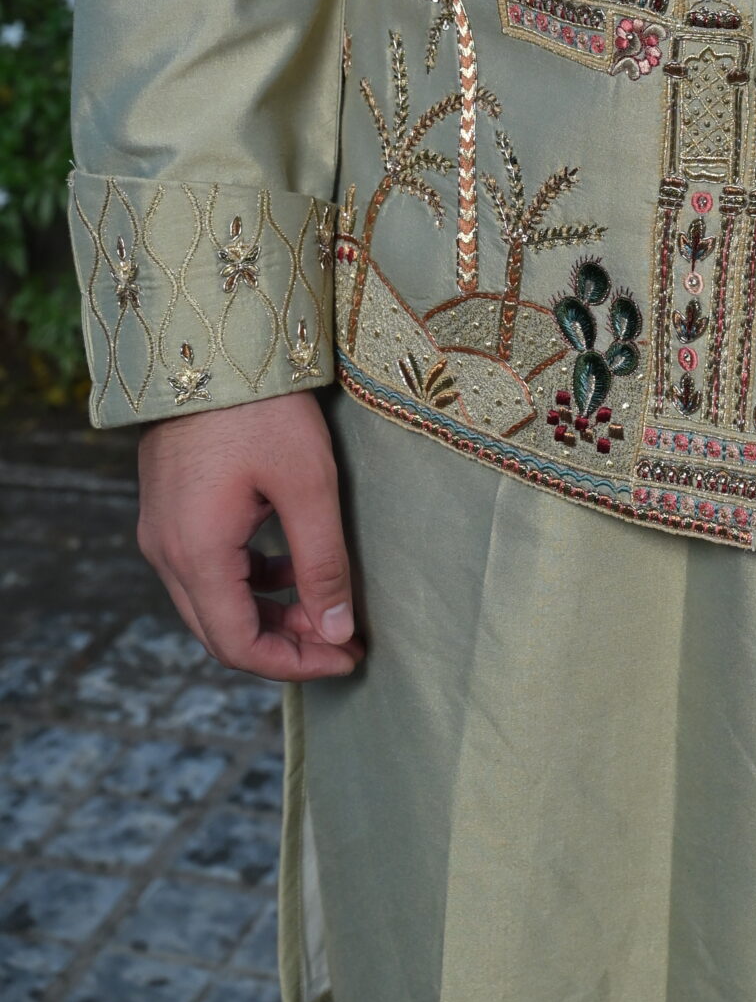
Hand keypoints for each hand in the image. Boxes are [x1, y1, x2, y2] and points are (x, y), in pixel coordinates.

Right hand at [136, 392, 362, 681]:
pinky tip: (287, 566)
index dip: (296, 663)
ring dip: (268, 614)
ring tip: (326, 606)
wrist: (209, 338)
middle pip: (222, 631)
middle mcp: (166, 551)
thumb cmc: (262, 407)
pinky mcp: (170, 506)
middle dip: (285, 644)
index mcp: (196, 553)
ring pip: (213, 601)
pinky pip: (207, 568)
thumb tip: (338, 632)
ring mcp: (162, 528)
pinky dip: (249, 582)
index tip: (348, 658)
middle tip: (343, 640)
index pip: (239, 645)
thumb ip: (322, 563)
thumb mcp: (308, 484)